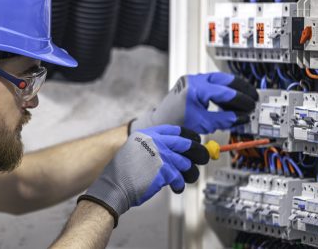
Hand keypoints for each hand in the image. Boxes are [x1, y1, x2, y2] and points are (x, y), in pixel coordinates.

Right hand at [78, 125, 208, 226]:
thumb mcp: (134, 149)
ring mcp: (160, 156)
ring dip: (188, 173)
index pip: (175, 130)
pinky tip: (175, 188)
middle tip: (203, 158)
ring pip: (186, 163)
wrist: (114, 186)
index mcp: (147, 134)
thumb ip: (152, 146)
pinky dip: (179, 185)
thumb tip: (175, 149)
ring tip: (183, 179)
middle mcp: (155, 142)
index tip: (195, 141)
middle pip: (186, 144)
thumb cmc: (123, 172)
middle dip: (198, 152)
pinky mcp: (164, 172)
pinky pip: (179, 178)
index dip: (189, 136)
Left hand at [130, 72, 257, 133]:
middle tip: (253, 98)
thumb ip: (224, 119)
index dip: (240, 100)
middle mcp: (194, 80)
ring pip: (220, 79)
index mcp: (195, 88)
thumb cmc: (175, 123)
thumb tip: (241, 117)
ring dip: (233, 89)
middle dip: (241, 89)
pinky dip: (223, 91)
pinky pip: (213, 83)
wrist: (160, 122)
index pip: (224, 92)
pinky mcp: (193, 83)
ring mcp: (193, 79)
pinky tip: (230, 101)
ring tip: (244, 101)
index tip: (250, 107)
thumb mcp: (203, 123)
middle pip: (225, 79)